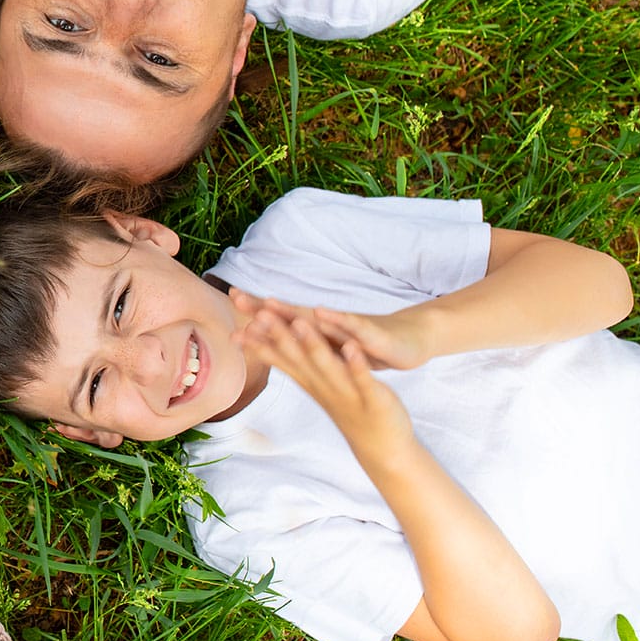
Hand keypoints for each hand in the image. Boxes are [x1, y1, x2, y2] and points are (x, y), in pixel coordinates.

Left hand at [230, 291, 432, 369]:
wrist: (410, 340)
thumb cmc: (367, 342)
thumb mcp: (333, 344)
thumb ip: (307, 336)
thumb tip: (276, 330)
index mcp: (320, 330)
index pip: (283, 319)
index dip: (257, 311)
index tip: (229, 298)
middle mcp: (331, 323)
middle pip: (293, 312)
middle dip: (264, 306)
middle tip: (236, 296)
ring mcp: (351, 326)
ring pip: (319, 318)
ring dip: (294, 313)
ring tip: (269, 305)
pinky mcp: (373, 335)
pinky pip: (354, 327)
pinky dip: (338, 321)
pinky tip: (322, 314)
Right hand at [237, 308, 414, 455]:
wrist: (382, 449)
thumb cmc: (349, 409)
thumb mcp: (318, 387)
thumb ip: (298, 368)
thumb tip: (272, 354)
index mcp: (309, 381)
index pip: (278, 360)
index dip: (258, 344)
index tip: (235, 329)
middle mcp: (321, 386)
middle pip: (296, 357)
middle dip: (278, 335)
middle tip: (256, 316)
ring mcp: (346, 392)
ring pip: (325, 365)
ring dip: (312, 344)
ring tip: (298, 323)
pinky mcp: (371, 397)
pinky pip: (362, 378)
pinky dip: (356, 363)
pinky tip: (352, 346)